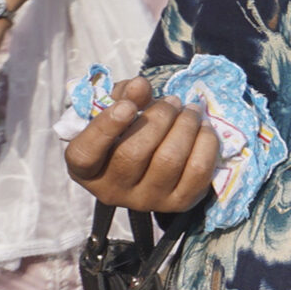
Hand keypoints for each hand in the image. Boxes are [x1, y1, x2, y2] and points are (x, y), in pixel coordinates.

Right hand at [63, 75, 220, 212]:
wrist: (152, 163)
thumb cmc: (126, 131)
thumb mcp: (116, 110)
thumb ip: (124, 96)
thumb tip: (140, 85)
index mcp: (85, 169)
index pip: (86, 154)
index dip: (106, 128)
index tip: (128, 106)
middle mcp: (111, 191)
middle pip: (134, 153)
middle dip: (160, 117)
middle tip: (172, 101)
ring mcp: (145, 201)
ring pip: (168, 160)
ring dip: (186, 126)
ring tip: (190, 110)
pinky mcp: (177, 204)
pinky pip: (197, 172)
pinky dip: (205, 144)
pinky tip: (203, 128)